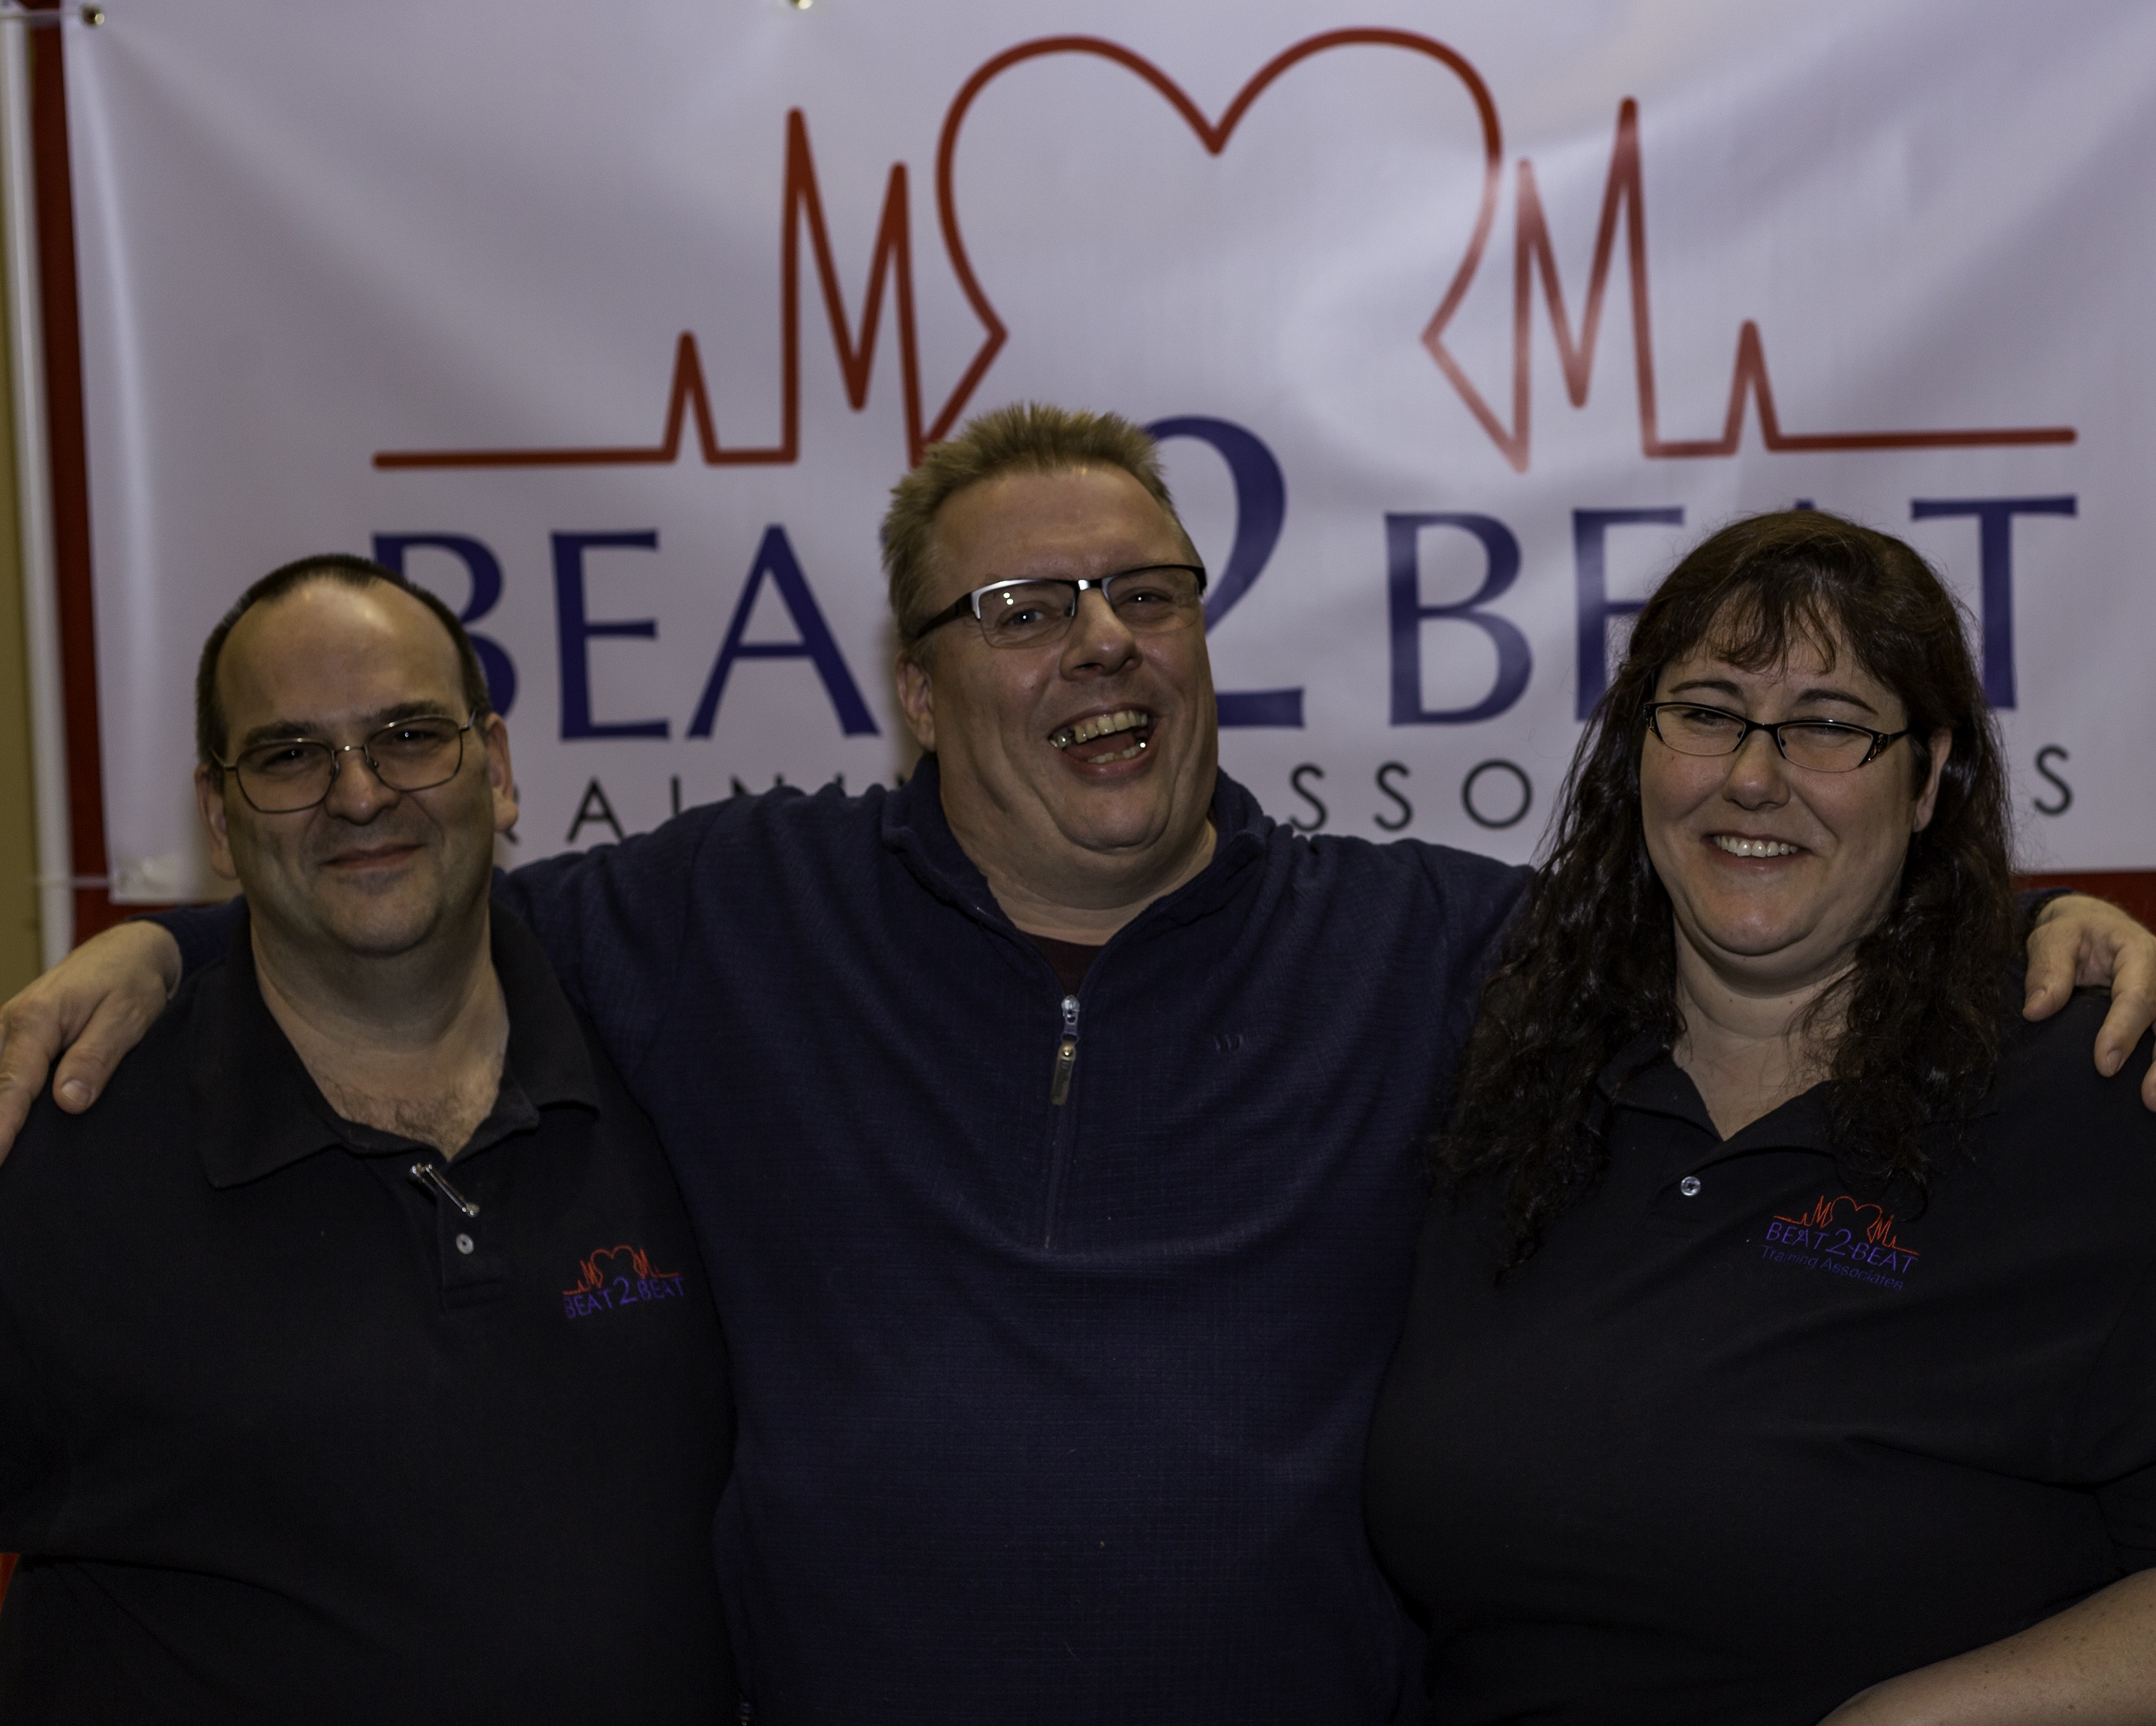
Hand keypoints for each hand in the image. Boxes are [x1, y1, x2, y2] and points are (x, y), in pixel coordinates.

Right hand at [0, 920, 182, 1163]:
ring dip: (0, 1112)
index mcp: (36, 1019)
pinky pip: (1, 1073)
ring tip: (4, 1156)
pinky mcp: (12, 1040)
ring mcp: (5, 1032)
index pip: (13, 1085)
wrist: (126, 952)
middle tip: (1, 1164)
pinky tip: (9, 1127)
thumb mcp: (126, 1018)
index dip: (2, 1126)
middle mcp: (8, 1024)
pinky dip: (3, 1097)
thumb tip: (68, 1102)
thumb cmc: (130, 981)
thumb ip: (96, 1058)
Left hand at [2024, 894, 2155, 1110]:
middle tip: (2148, 1099)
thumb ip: (2048, 971)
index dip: (2123, 1031)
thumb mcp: (2054, 939)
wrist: (2094, 927)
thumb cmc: (2073, 933)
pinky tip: (2152, 1094)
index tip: (2105, 1065)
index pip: (2137, 996)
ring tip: (2153, 1103)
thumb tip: (2035, 1011)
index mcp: (2139, 955)